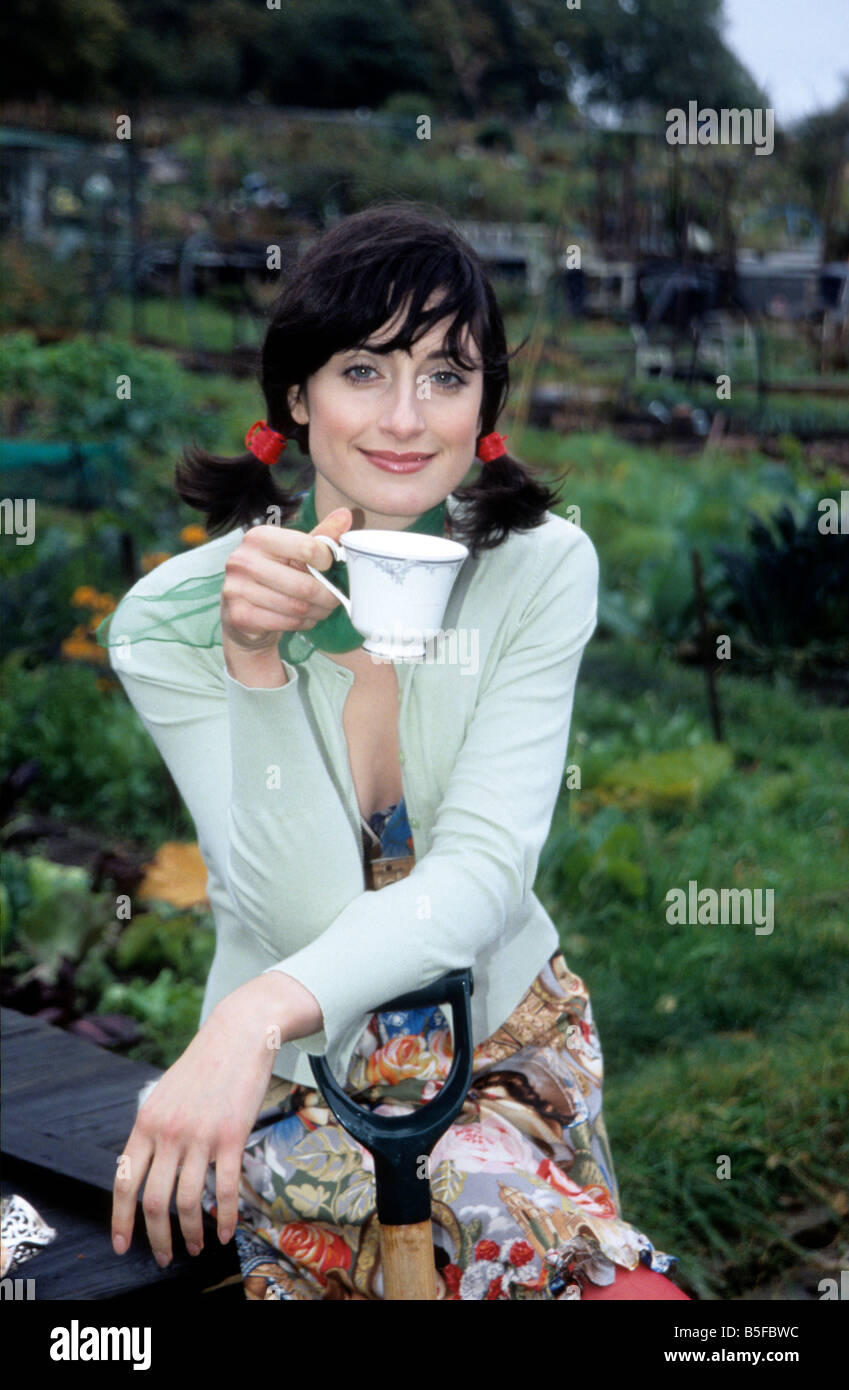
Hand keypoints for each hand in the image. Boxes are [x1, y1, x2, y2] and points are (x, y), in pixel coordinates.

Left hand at [111, 972, 321, 1265]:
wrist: (239, 1033)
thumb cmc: (203, 1065)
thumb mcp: (165, 1094)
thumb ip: (153, 1131)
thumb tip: (144, 1171)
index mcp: (146, 1121)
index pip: (125, 1181)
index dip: (120, 1219)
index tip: (123, 1245)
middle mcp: (168, 1132)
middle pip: (154, 1201)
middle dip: (157, 1238)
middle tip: (164, 1257)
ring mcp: (200, 1135)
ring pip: (189, 1201)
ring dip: (191, 1232)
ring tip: (195, 1246)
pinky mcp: (232, 1135)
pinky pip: (226, 1188)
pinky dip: (227, 1216)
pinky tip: (227, 1231)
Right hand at [221, 506, 352, 652]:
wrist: (240, 611)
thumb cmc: (274, 575)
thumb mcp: (296, 551)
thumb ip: (321, 535)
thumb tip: (346, 515)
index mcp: (258, 537)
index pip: (307, 547)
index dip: (327, 561)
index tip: (330, 568)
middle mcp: (243, 560)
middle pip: (304, 585)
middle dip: (328, 596)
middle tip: (336, 599)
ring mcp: (237, 589)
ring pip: (297, 607)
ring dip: (318, 612)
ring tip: (322, 609)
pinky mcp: (239, 616)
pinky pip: (286, 623)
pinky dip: (303, 623)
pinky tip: (305, 619)